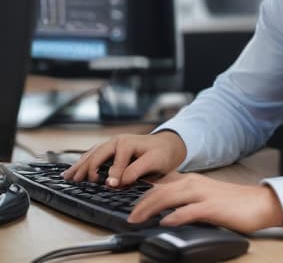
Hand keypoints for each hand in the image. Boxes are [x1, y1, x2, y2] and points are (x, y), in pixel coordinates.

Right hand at [61, 131, 186, 185]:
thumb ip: (136, 171)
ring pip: (92, 154)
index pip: (116, 162)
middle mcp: (117, 141)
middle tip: (77, 182)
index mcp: (127, 143)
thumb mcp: (154, 162)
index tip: (109, 187)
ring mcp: (113, 144)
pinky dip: (83, 162)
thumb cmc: (162, 154)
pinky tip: (75, 170)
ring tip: (68, 177)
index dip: (113, 175)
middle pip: (97, 154)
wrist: (168, 146)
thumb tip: (115, 182)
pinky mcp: (112, 150)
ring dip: (80, 165)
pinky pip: (94, 154)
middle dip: (87, 168)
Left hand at [128, 173, 282, 232]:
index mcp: (193, 182)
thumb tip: (167, 212)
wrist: (259, 203)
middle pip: (160, 190)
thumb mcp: (206, 197)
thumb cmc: (233, 203)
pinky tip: (165, 223)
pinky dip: (174, 217)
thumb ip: (187, 201)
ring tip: (136, 219)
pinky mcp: (212, 208)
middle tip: (128, 217)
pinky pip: (189, 211)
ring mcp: (203, 194)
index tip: (129, 204)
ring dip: (150, 208)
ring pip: (169, 197)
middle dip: (140, 203)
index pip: (161, 185)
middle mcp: (195, 184)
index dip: (143, 194)